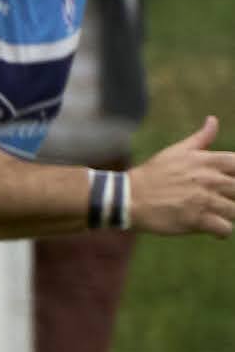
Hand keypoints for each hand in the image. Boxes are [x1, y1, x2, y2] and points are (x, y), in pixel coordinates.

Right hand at [132, 118, 234, 237]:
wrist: (127, 197)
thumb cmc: (152, 174)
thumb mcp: (176, 151)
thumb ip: (201, 138)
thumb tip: (213, 120)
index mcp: (206, 161)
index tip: (227, 184)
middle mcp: (208, 179)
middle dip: (232, 196)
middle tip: (219, 200)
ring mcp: (203, 200)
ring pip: (234, 210)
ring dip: (227, 214)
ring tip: (216, 215)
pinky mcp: (196, 220)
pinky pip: (225, 228)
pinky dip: (222, 231)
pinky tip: (212, 228)